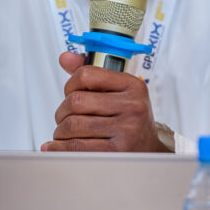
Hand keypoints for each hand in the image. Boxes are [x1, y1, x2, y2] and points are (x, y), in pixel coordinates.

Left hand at [41, 52, 169, 152]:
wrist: (148, 151)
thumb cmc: (130, 120)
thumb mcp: (118, 92)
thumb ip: (91, 74)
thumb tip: (65, 58)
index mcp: (133, 85)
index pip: (86, 75)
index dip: (70, 85)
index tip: (71, 94)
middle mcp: (133, 106)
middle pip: (75, 102)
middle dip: (62, 112)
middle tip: (64, 119)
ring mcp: (126, 131)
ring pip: (72, 126)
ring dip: (60, 132)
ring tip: (66, 134)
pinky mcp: (116, 152)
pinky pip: (76, 147)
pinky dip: (60, 148)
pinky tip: (62, 146)